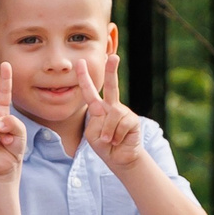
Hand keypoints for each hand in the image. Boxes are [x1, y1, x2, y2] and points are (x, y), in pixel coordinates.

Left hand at [77, 53, 146, 171]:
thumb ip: (97, 123)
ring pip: (112, 116)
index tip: (81, 62)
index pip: (89, 91)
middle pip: (112, 86)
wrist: (118, 158)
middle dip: (112, 70)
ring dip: (107, 132)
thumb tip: (111, 114)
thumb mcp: (92, 134)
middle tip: (113, 56)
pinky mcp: (132, 120)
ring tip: (109, 140)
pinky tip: (118, 140)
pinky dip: (116, 136)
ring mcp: (123, 112)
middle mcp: (111, 106)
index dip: (84, 77)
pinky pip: (120, 125)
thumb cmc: (104, 145)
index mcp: (98, 108)